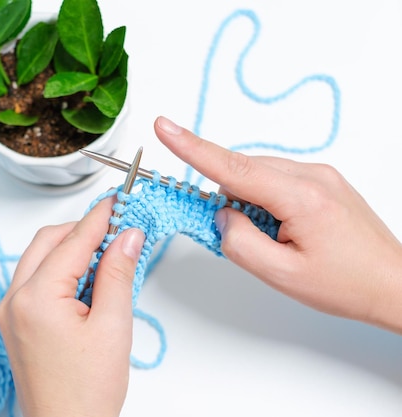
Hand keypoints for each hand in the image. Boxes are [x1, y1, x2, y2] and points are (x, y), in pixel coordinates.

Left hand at [0, 197, 144, 416]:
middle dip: (83, 230)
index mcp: (36, 299)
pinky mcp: (15, 322)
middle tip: (117, 229)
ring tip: (107, 257)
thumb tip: (128, 236)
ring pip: (39, 258)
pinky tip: (87, 280)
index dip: (101, 217)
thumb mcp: (112, 327)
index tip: (120, 202)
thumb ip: (118, 273)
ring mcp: (10, 312)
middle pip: (48, 242)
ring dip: (72, 249)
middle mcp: (14, 300)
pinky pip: (35, 280)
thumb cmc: (85, 393)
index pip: (73, 241)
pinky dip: (60, 270)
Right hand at [154, 116, 401, 333]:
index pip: (232, 168)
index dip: (192, 147)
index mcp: (300, 197)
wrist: (393, 284)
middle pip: (243, 174)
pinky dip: (266, 202)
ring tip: (276, 241)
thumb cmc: (346, 284)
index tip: (164, 127)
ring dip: (250, 204)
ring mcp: (320, 175)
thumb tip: (222, 214)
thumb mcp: (282, 275)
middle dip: (230, 201)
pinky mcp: (323, 181)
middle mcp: (312, 176)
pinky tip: (284, 230)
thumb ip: (240, 242)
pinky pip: (276, 181)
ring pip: (258, 177)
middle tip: (242, 238)